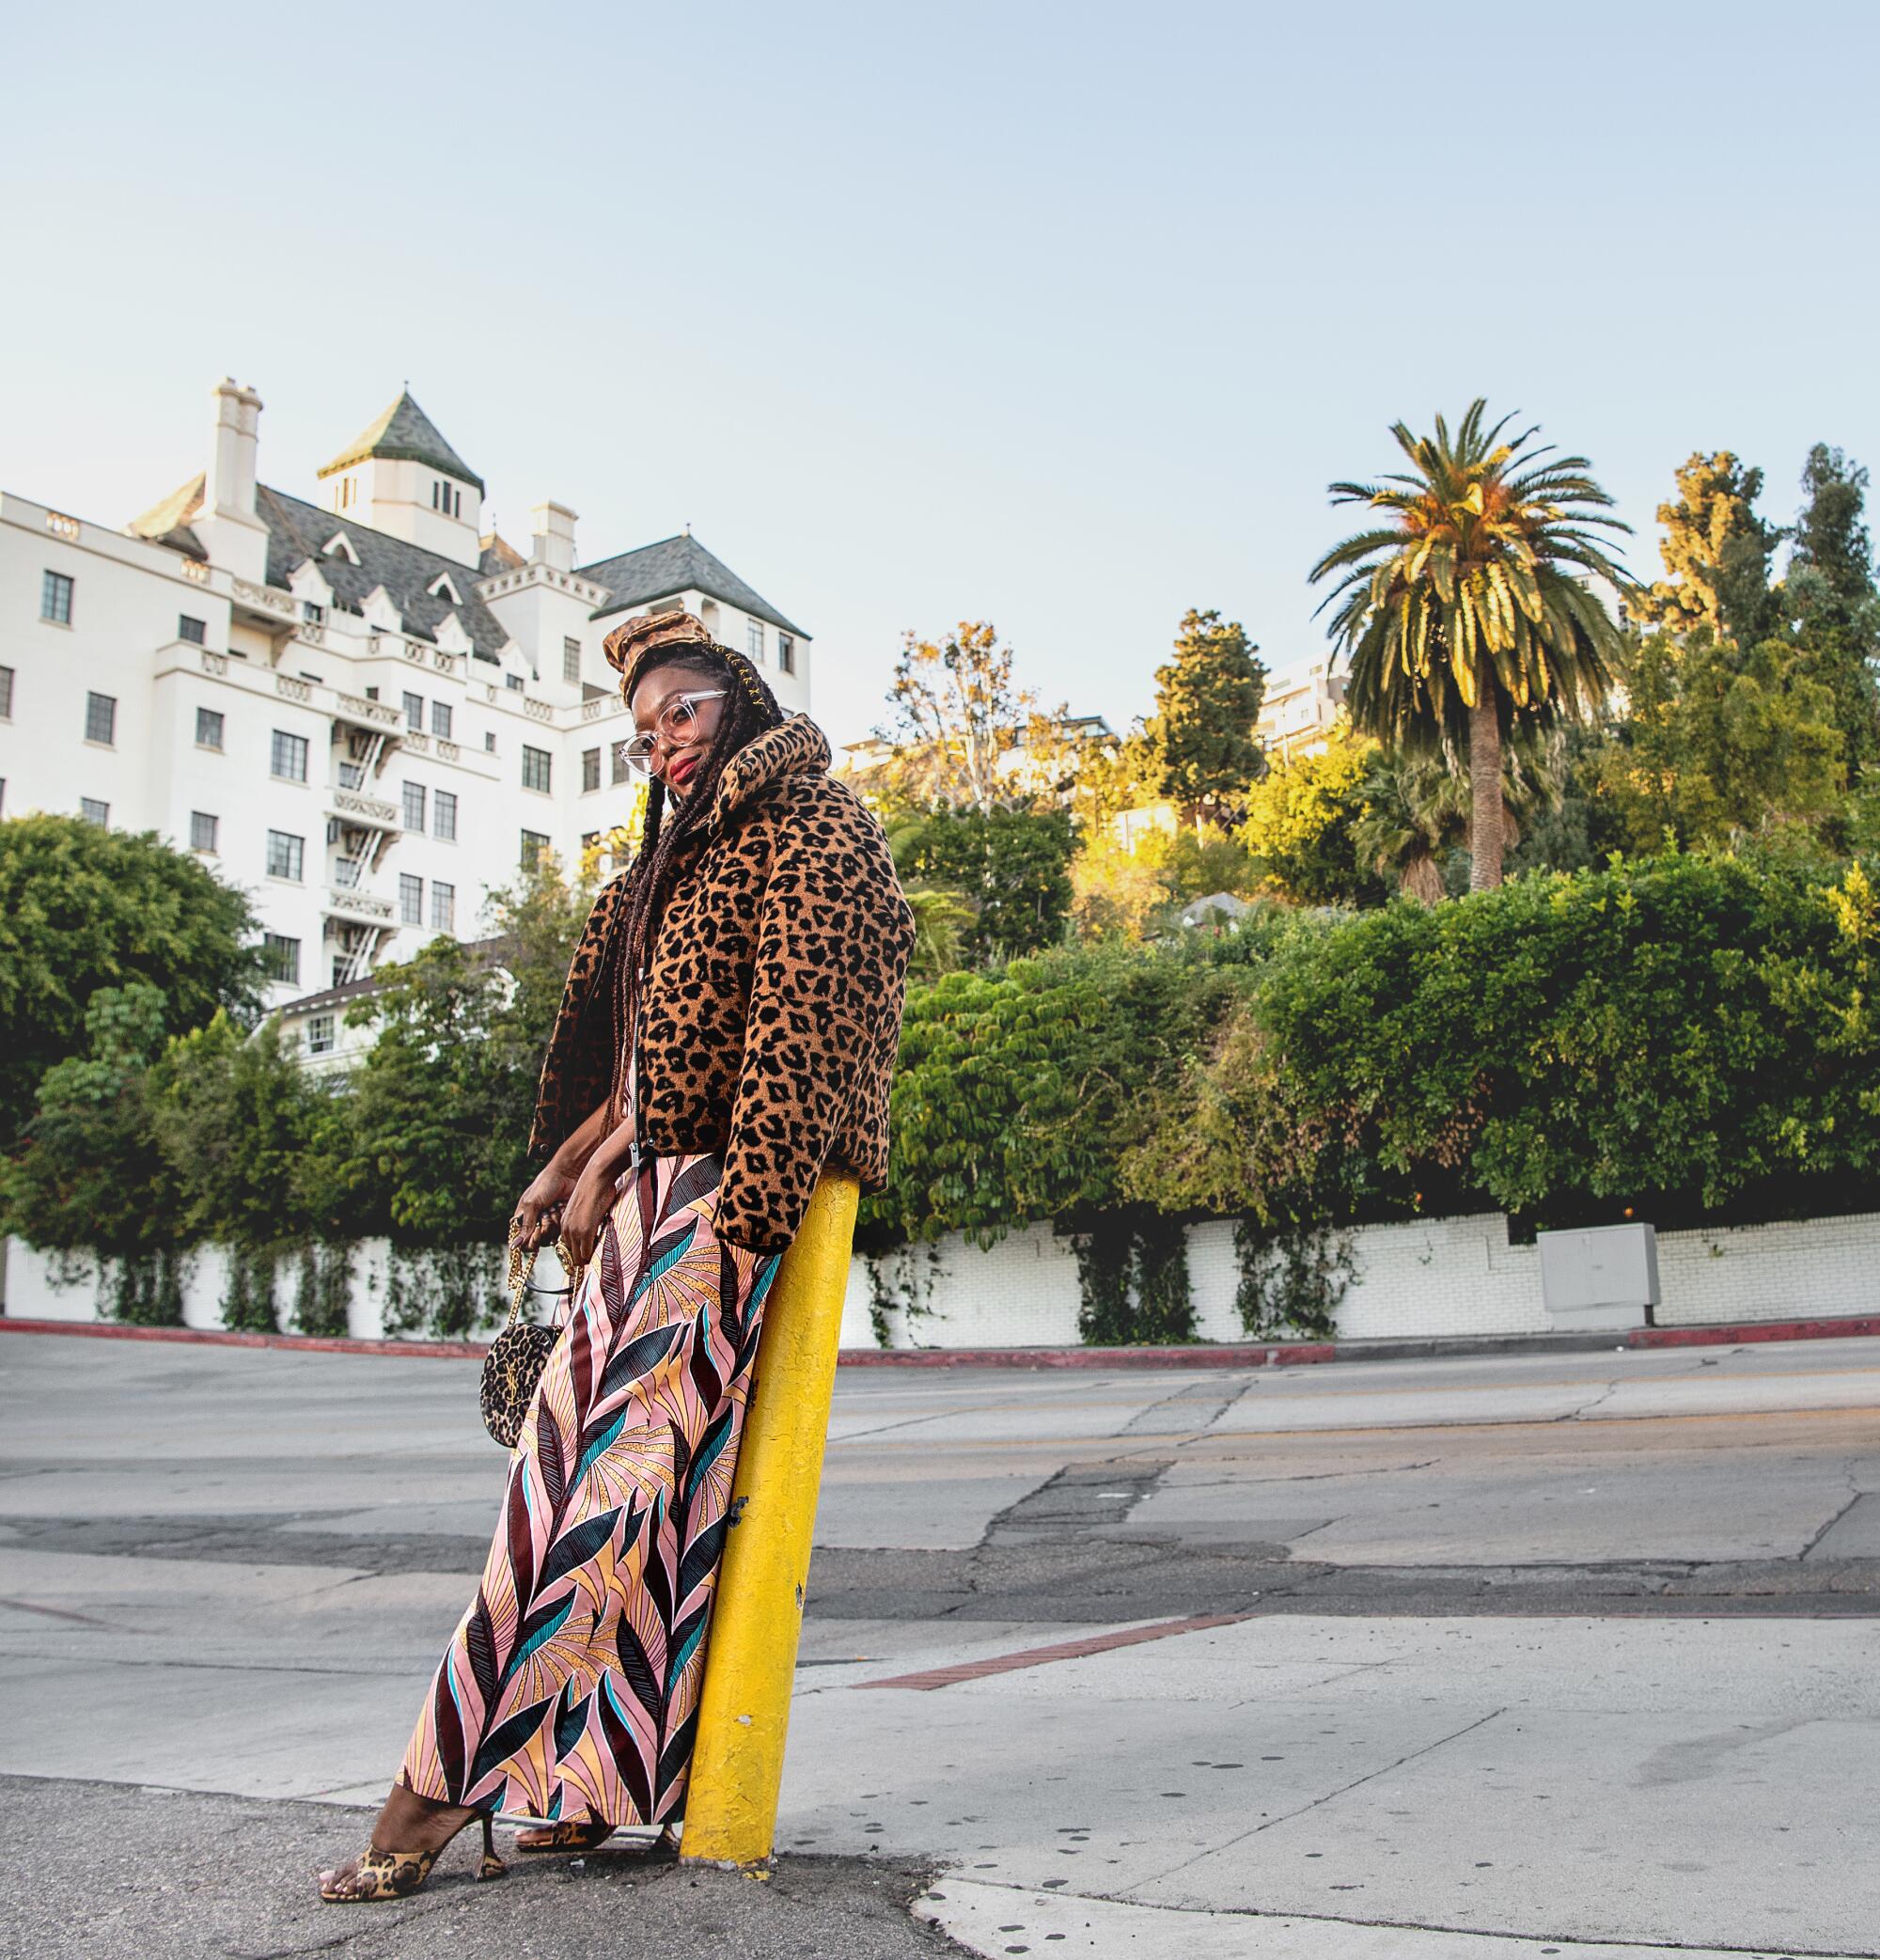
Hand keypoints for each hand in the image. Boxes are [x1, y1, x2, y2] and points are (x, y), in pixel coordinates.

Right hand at [514, 1163, 576, 1250]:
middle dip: (545, 1227)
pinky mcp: (563, 1222)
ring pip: (551, 1237)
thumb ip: (526, 1226)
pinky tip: (561, 1207)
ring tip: (554, 1207)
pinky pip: (562, 1231)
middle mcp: (536, 1224)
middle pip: (539, 1242)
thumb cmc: (545, 1185)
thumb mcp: (532, 1204)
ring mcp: (550, 1224)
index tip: (537, 1230)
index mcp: (523, 1220)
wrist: (567, 1174)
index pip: (524, 1243)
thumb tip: (514, 1247)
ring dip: (554, 1222)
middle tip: (547, 1212)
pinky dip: (562, 1219)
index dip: (531, 1241)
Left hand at [559, 1153, 620, 1270]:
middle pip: (571, 1254)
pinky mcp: (585, 1230)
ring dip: (585, 1259)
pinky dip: (590, 1256)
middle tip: (588, 1264)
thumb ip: (586, 1221)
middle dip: (580, 1259)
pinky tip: (595, 1256)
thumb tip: (594, 1228)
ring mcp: (575, 1230)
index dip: (577, 1253)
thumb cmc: (595, 1189)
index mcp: (565, 1223)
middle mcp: (566, 1228)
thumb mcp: (585, 1209)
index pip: (568, 1246)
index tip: (585, 1257)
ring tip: (592, 1263)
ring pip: (577, 1255)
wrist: (595, 1177)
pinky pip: (586, 1252)